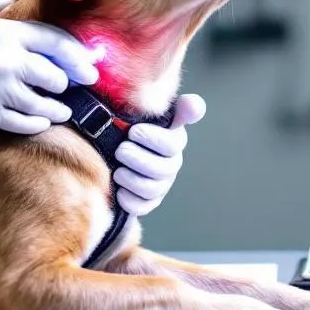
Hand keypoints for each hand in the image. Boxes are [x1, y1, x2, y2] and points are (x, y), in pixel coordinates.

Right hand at [0, 1, 100, 133]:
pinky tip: (43, 121)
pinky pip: (25, 123)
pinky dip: (38, 122)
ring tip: (63, 110)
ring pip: (44, 103)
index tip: (89, 64)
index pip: (55, 43)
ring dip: (57, 107)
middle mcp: (5, 61)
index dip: (77, 55)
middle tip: (72, 86)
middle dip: (66, 81)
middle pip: (55, 75)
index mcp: (2, 32)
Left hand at [112, 93, 205, 215]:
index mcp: (173, 141)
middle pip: (163, 169)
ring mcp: (160, 185)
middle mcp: (171, 164)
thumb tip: (194, 103)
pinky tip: (119, 189)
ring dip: (131, 179)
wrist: (116, 153)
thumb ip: (174, 108)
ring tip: (117, 170)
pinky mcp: (147, 202)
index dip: (152, 139)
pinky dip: (128, 199)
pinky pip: (141, 206)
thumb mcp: (150, 114)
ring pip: (151, 189)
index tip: (133, 131)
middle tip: (120, 150)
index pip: (172, 144)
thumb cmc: (134, 130)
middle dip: (137, 159)